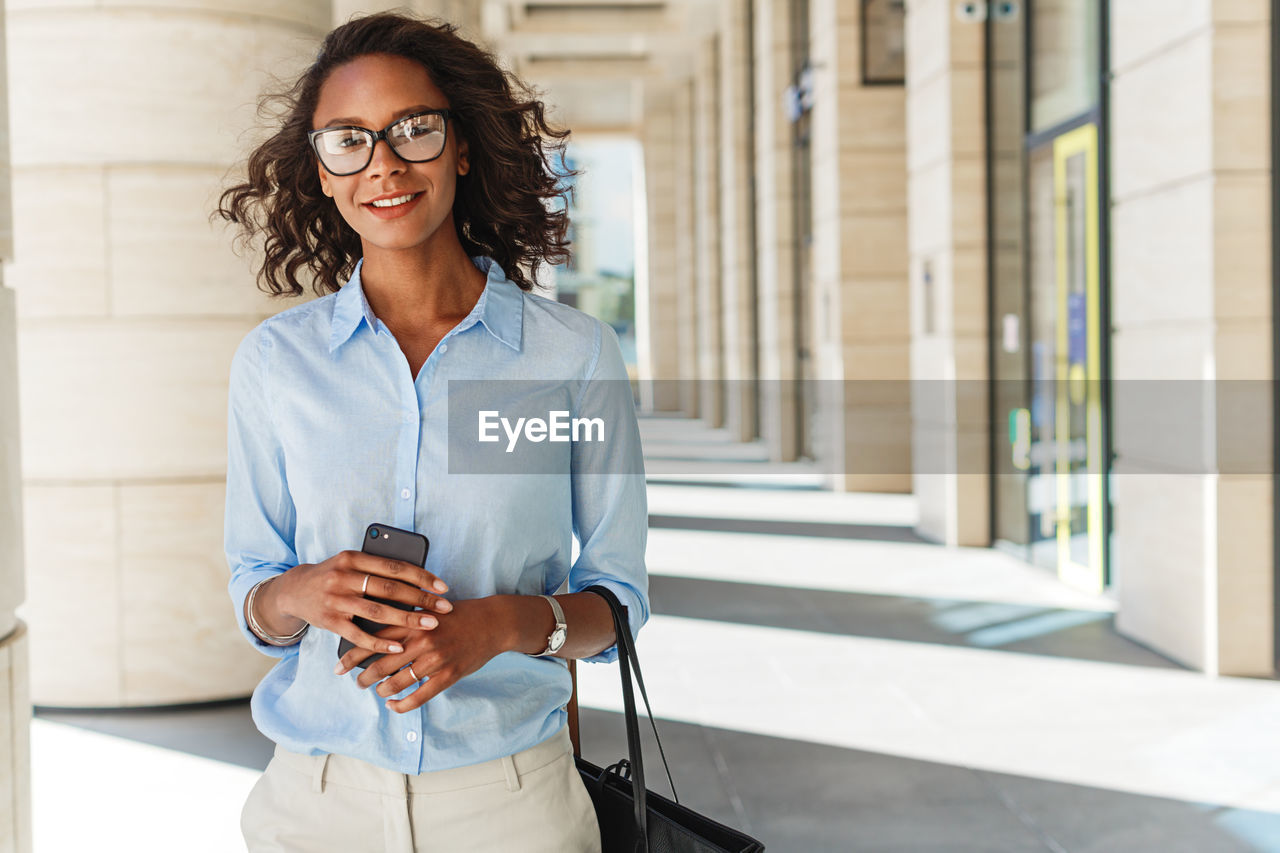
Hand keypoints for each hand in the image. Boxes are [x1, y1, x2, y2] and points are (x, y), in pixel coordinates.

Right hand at [274, 550, 453, 656]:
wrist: (294, 590)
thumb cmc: (334, 576)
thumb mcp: (351, 564)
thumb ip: (376, 569)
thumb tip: (416, 579)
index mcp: (353, 558)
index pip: (395, 567)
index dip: (422, 577)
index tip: (443, 587)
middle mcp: (344, 577)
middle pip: (390, 589)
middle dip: (421, 599)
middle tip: (444, 608)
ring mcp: (336, 600)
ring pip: (378, 611)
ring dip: (407, 620)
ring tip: (430, 625)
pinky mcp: (330, 621)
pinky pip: (359, 635)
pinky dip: (380, 643)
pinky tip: (399, 648)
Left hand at [336, 597, 509, 713]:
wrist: (492, 622)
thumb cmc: (458, 615)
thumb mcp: (428, 610)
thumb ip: (404, 621)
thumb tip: (375, 634)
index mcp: (412, 622)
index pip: (372, 639)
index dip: (351, 656)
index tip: (338, 667)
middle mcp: (420, 640)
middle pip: (380, 665)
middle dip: (364, 678)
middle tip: (357, 683)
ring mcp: (434, 659)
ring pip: (396, 683)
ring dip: (382, 692)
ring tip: (378, 692)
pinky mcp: (448, 675)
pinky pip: (419, 697)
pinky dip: (402, 705)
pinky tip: (394, 706)